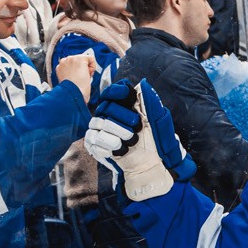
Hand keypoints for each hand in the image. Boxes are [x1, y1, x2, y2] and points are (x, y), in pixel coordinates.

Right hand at [53, 48, 93, 101]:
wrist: (72, 94)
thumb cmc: (71, 92)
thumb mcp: (68, 82)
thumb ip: (71, 74)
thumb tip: (79, 73)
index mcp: (60, 68)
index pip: (72, 64)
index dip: (77, 71)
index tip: (78, 79)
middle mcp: (64, 62)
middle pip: (79, 60)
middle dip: (82, 69)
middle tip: (81, 79)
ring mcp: (71, 59)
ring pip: (85, 59)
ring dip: (87, 69)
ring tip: (83, 78)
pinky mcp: (79, 59)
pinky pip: (91, 58)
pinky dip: (93, 67)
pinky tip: (87, 75)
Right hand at [84, 79, 191, 199]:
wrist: (146, 162)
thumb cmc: (151, 140)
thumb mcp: (154, 120)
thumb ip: (149, 102)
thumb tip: (143, 85)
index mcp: (120, 106)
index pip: (110, 92)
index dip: (115, 91)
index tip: (125, 92)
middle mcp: (106, 115)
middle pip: (106, 107)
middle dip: (123, 117)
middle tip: (136, 128)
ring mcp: (97, 129)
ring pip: (102, 123)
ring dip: (120, 133)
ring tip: (131, 140)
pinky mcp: (92, 143)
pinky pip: (97, 139)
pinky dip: (113, 145)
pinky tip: (121, 149)